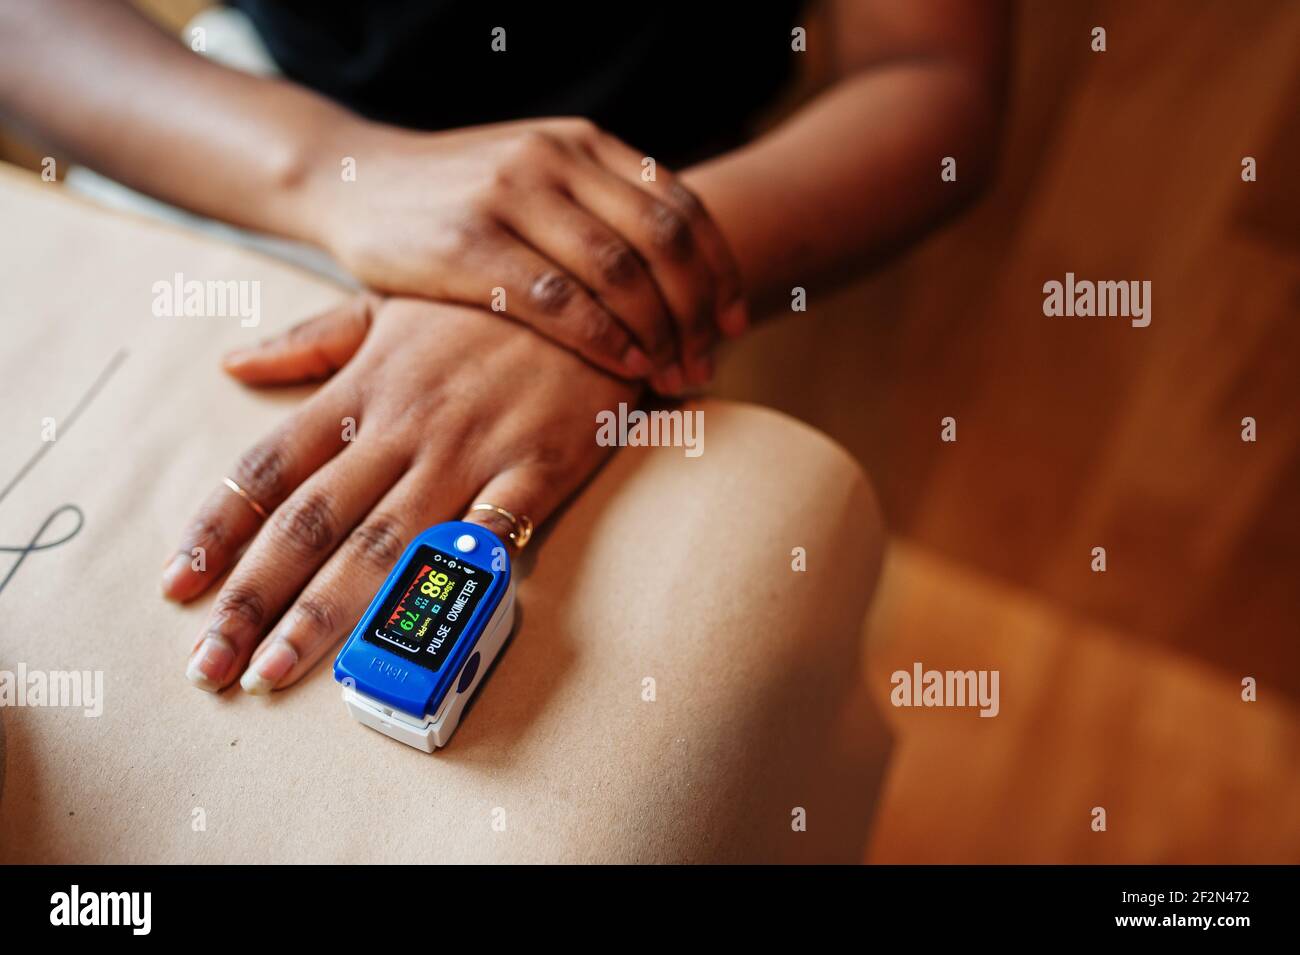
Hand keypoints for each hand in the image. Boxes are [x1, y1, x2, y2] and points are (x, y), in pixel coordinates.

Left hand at [162, 295, 635, 692]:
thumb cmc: (485, 307)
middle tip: (208, 664)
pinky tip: (424, 623)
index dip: (219, 529)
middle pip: (311, 521)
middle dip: (252, 596)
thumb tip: (233, 365)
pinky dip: (459, 572)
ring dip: (326, 611)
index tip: (177, 587)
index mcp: (361, 391)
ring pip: (386, 542)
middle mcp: (402, 428)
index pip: (270, 468)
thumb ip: (311, 342)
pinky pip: (492, 529)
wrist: (593, 294)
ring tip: (275, 668)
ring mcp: (469, 451)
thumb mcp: (389, 306)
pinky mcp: (535, 468)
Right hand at [304, 117, 748, 391]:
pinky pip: (559, 300)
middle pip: (663, 241)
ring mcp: (510, 196)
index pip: (680, 206)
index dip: (719, 270)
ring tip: (678, 376)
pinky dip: (605, 339)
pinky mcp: (468, 244)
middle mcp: (554, 158)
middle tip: (711, 361)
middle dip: (699, 310)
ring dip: (661, 333)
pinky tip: (628, 369)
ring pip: (620, 272)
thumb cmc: (459, 199)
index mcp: (583, 142)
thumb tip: (678, 273)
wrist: (353, 182)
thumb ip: (600, 207)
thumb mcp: (537, 179)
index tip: (736, 322)